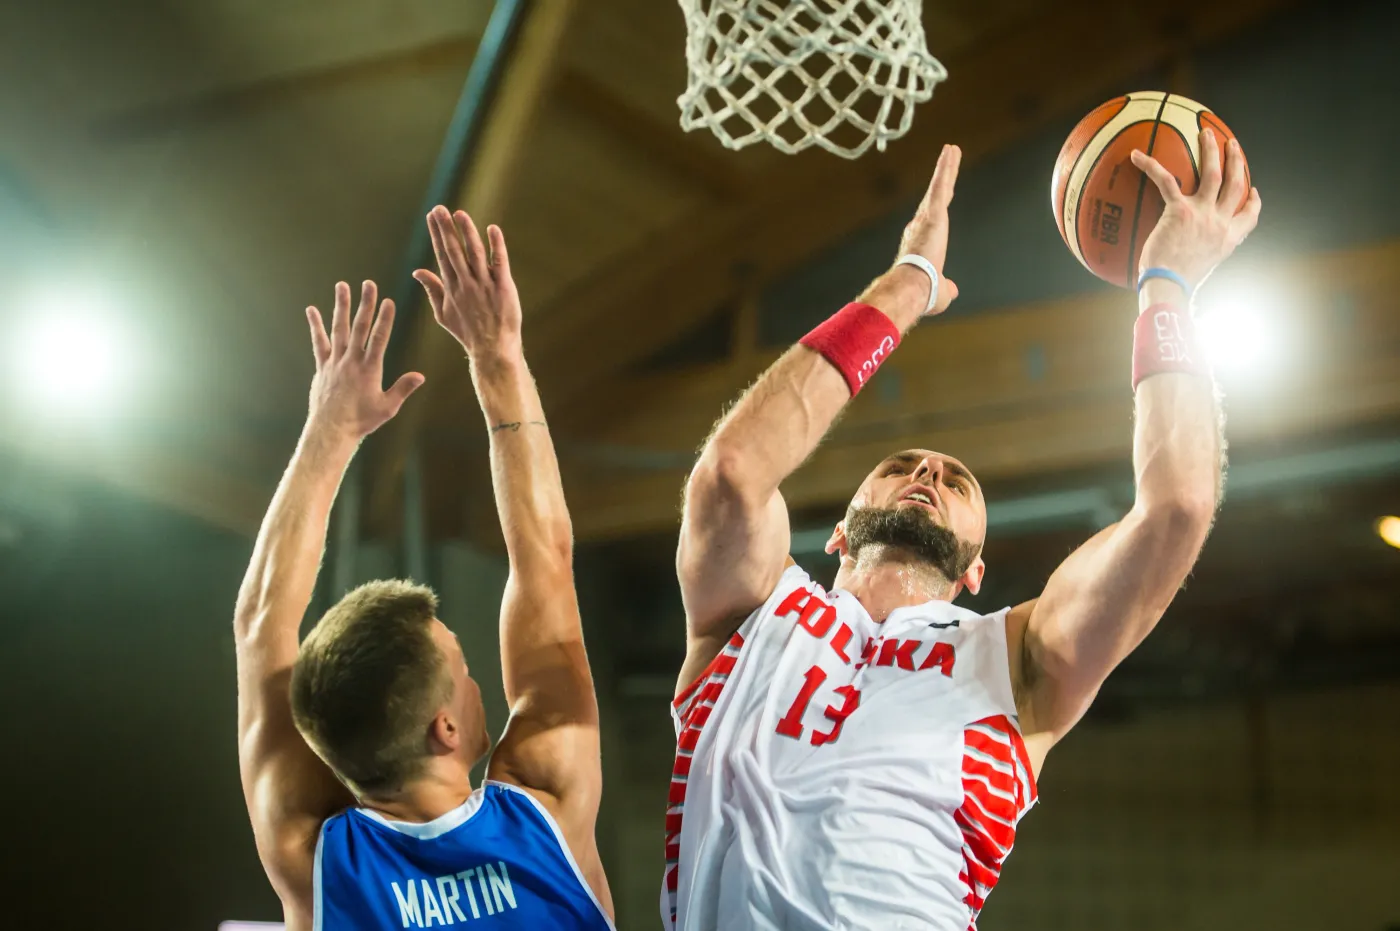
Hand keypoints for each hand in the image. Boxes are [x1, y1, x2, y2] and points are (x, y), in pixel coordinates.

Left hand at [305, 281, 424, 441]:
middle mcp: (351, 361)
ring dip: (341, 306)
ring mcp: (335, 362)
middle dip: (365, 304)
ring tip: (342, 286)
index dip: (385, 319)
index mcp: (370, 369)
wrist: (331, 430)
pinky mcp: (323, 366)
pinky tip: (312, 310)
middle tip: (369, 284)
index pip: (379, 339)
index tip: (388, 301)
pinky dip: (316, 326)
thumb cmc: (361, 420)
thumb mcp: (387, 407)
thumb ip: (403, 388)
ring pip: (339, 329)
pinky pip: (319, 342)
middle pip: (359, 327)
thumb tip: (420, 375)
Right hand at [414, 206, 521, 367]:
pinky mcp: (503, 286)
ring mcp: (484, 284)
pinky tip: (492, 229)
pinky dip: (497, 245)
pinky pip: (499, 262)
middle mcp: (465, 283)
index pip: (442, 255)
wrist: (492, 348)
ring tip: (459, 214)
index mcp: (451, 287)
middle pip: (454, 250)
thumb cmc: (467, 332)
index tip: (431, 216)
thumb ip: (432, 289)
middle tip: (439, 208)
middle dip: (446, 228)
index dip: (437, 234)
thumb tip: (417, 271)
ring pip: (474, 253)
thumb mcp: (443, 313)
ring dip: (467, 232)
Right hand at [892, 143, 962, 316]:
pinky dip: (946, 168)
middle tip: (948, 160)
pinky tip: (951, 152)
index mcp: (921, 242)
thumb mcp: (941, 292)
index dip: (936, 207)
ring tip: (952, 149)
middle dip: (942, 177)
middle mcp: (919, 225)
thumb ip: (947, 288)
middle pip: (935, 196)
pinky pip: (941, 185)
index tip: (939, 197)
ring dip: (946, 166)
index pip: (932, 220)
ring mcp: (926, 217)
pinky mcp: (933, 213)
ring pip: (939, 186)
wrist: (913, 288)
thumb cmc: (923, 294)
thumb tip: (952, 291)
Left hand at [1131, 129, 1261, 291]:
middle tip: (1232, 144)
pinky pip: (1165, 180)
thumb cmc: (1176, 285)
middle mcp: (1220, 223)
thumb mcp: (1198, 270)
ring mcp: (1202, 215)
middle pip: (1234, 184)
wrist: (1169, 287)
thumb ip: (1199, 256)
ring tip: (1205, 132)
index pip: (1249, 217)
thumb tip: (1184, 259)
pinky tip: (1136, 156)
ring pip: (1213, 173)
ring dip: (1211, 150)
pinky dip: (1150, 165)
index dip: (1252, 201)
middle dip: (1236, 161)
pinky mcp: (1180, 211)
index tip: (1252, 191)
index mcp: (1227, 239)